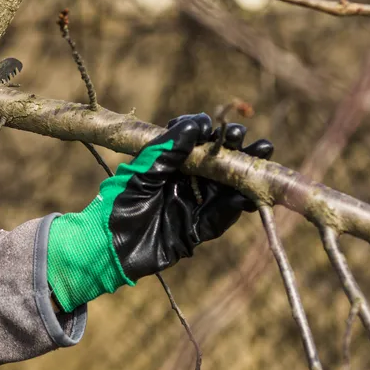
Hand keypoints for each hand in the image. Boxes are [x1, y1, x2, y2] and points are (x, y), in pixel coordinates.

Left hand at [47, 113, 272, 311]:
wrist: (106, 246)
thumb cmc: (117, 203)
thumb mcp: (143, 170)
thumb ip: (169, 148)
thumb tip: (198, 123)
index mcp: (169, 165)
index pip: (199, 144)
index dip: (214, 136)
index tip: (224, 129)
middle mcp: (184, 182)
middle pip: (218, 164)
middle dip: (236, 152)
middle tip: (249, 142)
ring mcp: (191, 206)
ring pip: (225, 188)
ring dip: (244, 175)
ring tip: (262, 159)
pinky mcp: (196, 230)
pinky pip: (220, 216)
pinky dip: (236, 206)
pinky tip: (249, 193)